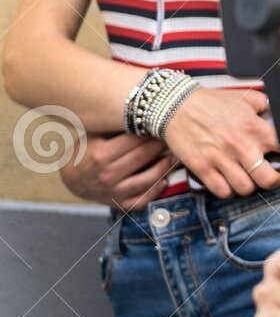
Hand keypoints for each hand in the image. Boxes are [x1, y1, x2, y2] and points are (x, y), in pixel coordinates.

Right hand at [60, 132, 177, 210]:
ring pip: (147, 179)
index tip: (163, 123)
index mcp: (99, 154)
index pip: (133, 140)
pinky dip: (156, 191)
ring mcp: (113, 191)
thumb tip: (141, 113)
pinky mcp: (118, 203)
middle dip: (160, 145)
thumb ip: (113, 127)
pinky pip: (142, 200)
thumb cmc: (84, 152)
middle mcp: (106, 174)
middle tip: (173, 137)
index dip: (150, 131)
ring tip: (173, 156)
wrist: (69, 179)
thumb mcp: (92, 136)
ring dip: (164, 167)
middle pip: (143, 157)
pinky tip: (164, 180)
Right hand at [160, 88, 279, 197]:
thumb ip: (265, 106)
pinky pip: (222, 191)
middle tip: (273, 176)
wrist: (175, 105)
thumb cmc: (209, 103)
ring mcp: (221, 159)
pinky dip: (228, 190)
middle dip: (274, 180)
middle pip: (268, 179)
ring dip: (249, 186)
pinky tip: (228, 181)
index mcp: (254, 128)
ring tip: (248, 178)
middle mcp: (240, 146)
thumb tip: (278, 114)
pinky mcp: (203, 168)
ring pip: (245, 189)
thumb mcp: (244, 97)